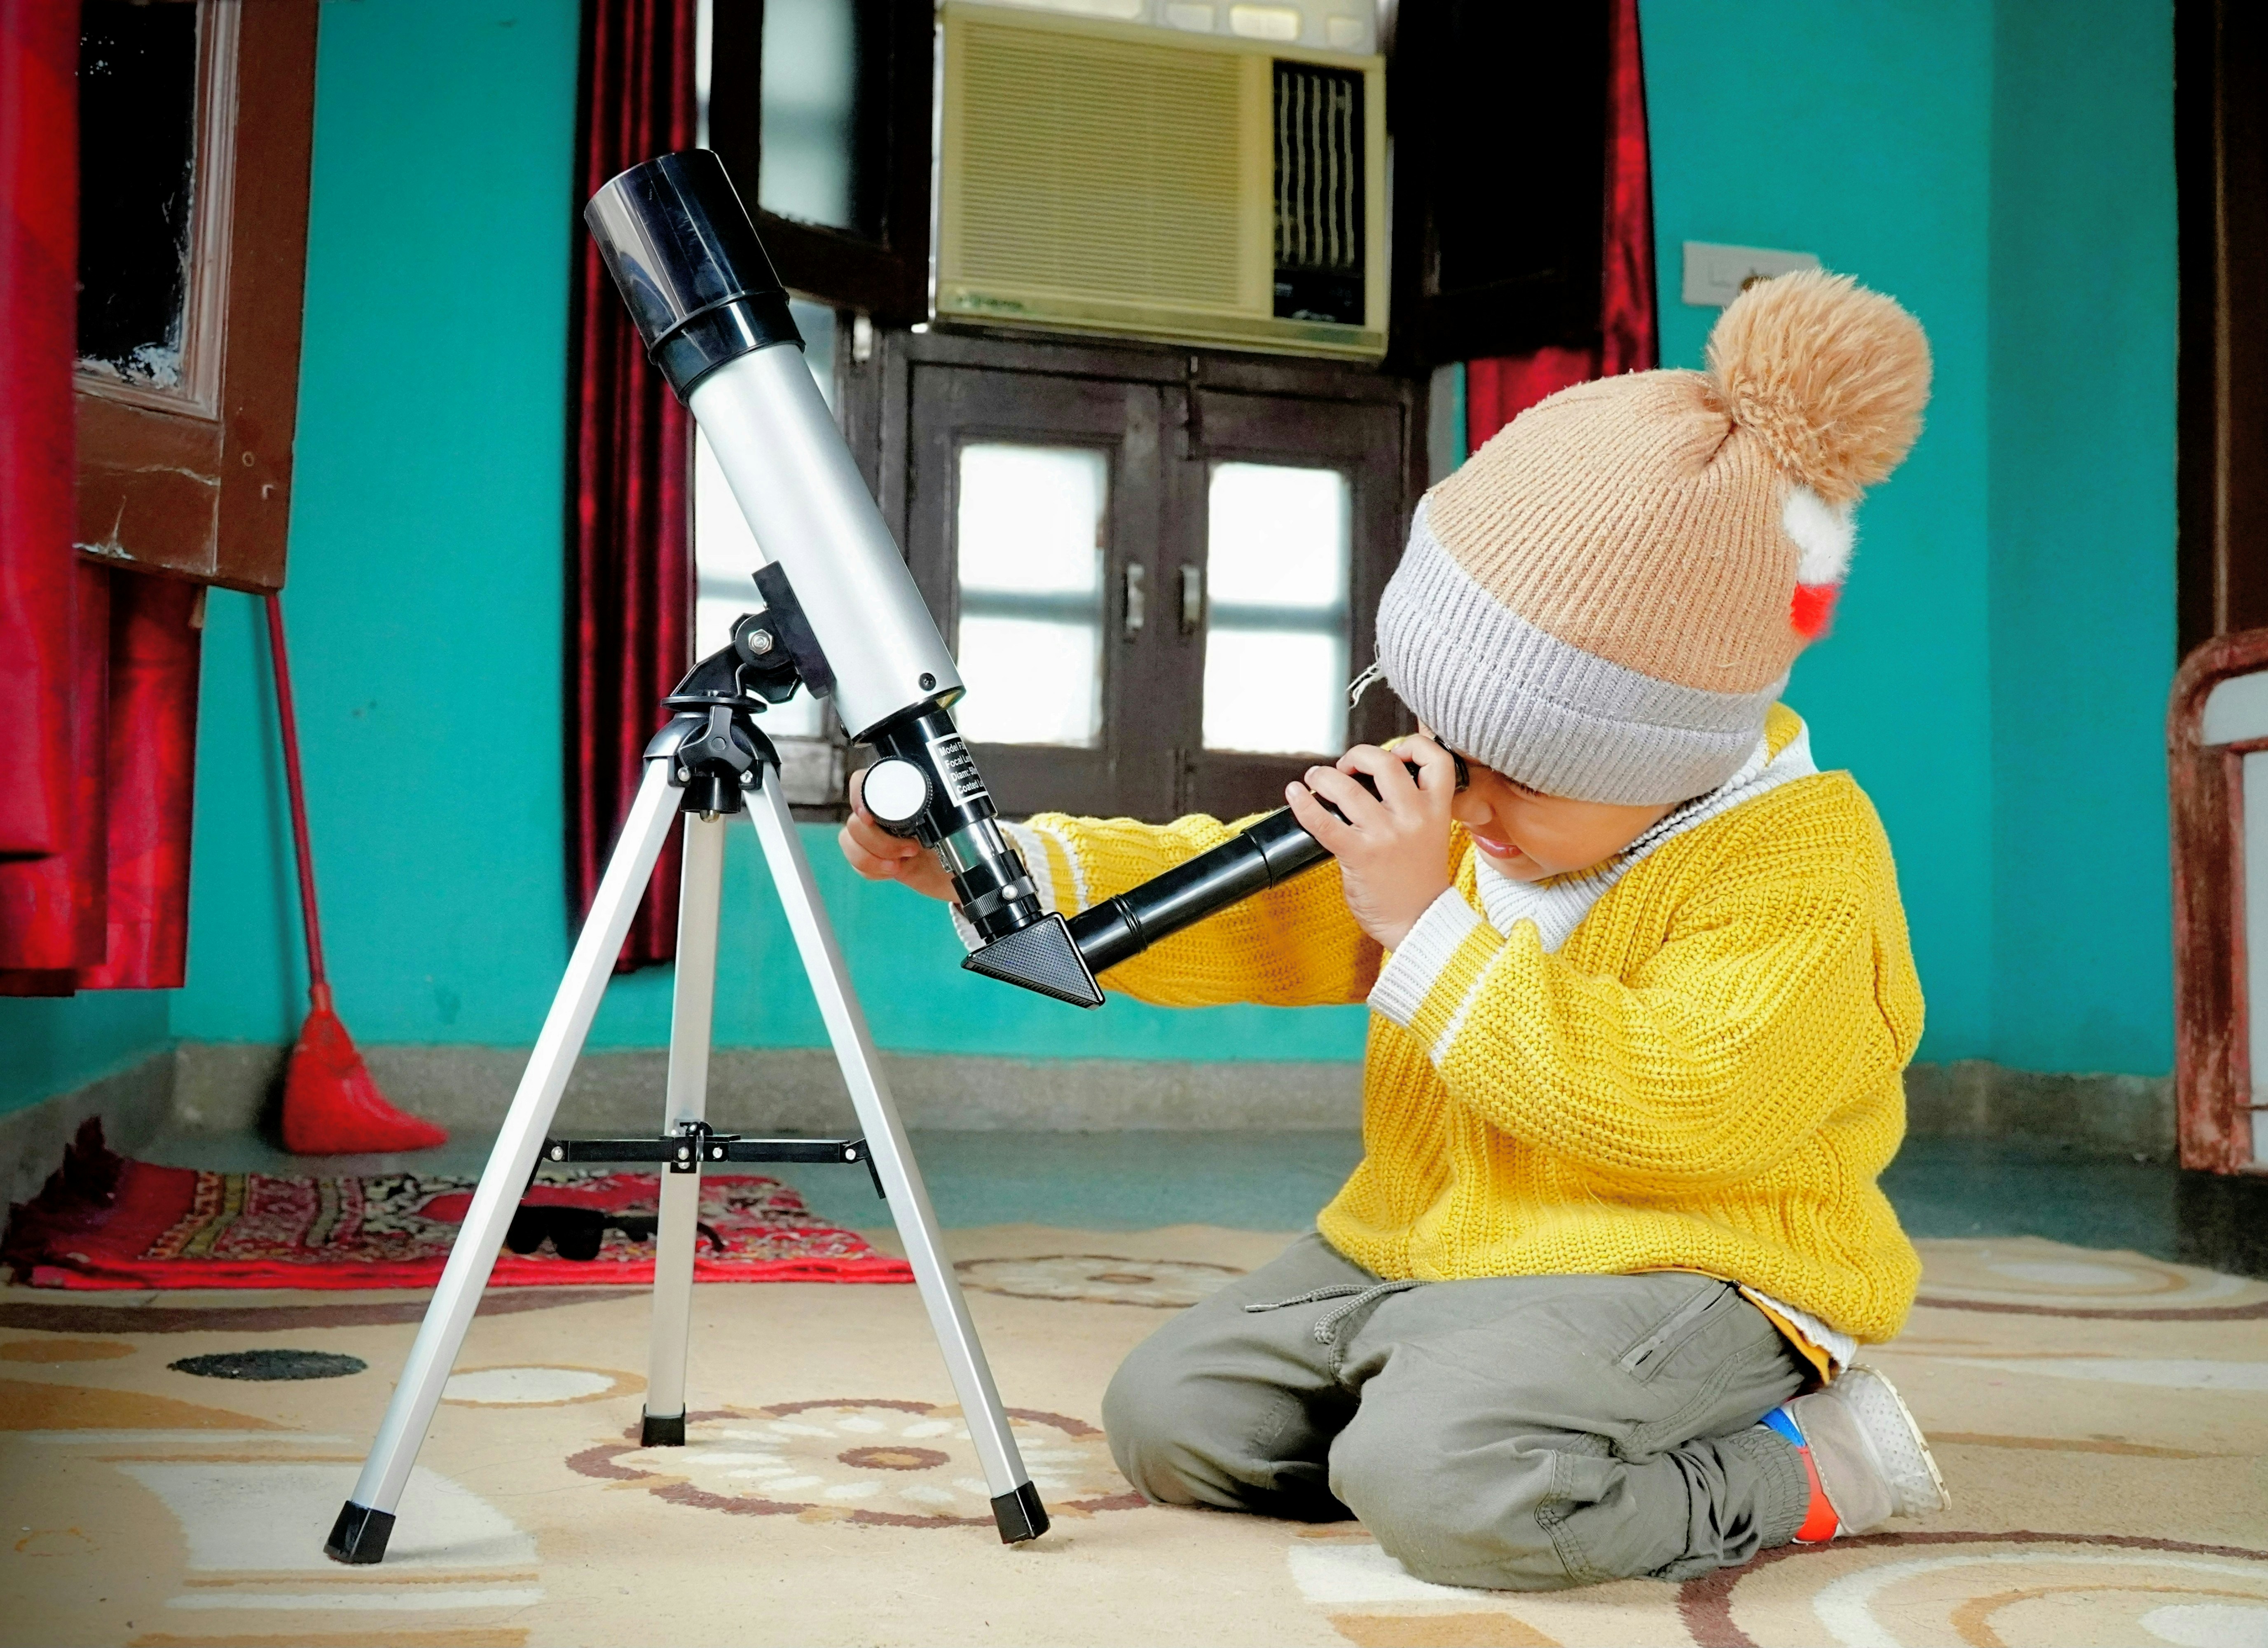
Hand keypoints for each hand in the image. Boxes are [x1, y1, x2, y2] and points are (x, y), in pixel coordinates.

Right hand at [839, 767, 956, 901]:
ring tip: (899, 863)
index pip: (863, 782)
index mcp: (901, 795)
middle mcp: (884, 813)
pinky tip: (893, 870)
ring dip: (871, 857)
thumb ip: (942, 806)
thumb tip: (942, 798)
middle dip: (877, 840)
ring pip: (849, 841)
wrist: (966, 871)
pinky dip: (872, 869)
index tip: (869, 816)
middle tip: (910, 849)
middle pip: (853, 820)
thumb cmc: (963, 840)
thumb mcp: (954, 820)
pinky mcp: (877, 858)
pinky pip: (857, 863)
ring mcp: (878, 836)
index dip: (858, 796)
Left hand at [1284, 736, 1457, 950]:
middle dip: (1357, 756)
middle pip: (1384, 763)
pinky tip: (1295, 794)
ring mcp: (1385, 835)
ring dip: (1324, 776)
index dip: (1413, 746)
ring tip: (1316, 779)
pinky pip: (1324, 821)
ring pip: (1348, 788)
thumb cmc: (1419, 883)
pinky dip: (1304, 804)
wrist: (1420, 924)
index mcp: (1436, 811)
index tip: (1395, 752)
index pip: (1436, 759)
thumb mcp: (1431, 835)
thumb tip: (1375, 779)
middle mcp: (1413, 818)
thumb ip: (1413, 805)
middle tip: (1345, 767)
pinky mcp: (1359, 855)